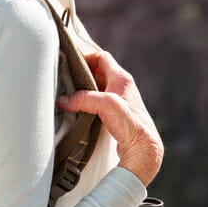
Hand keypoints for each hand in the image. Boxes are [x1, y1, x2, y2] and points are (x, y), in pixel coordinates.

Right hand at [56, 51, 163, 186]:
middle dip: (82, 75)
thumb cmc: (132, 125)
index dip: (86, 57)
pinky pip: (98, 103)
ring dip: (84, 90)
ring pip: (97, 88)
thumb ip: (84, 99)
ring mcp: (119, 101)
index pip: (101, 57)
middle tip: (67, 80)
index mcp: (121, 78)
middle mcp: (121, 87)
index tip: (71, 63)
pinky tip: (79, 111)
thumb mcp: (106, 104)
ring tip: (69, 94)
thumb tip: (64, 100)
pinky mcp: (116, 115)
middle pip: (97, 72)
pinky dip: (87, 104)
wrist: (143, 149)